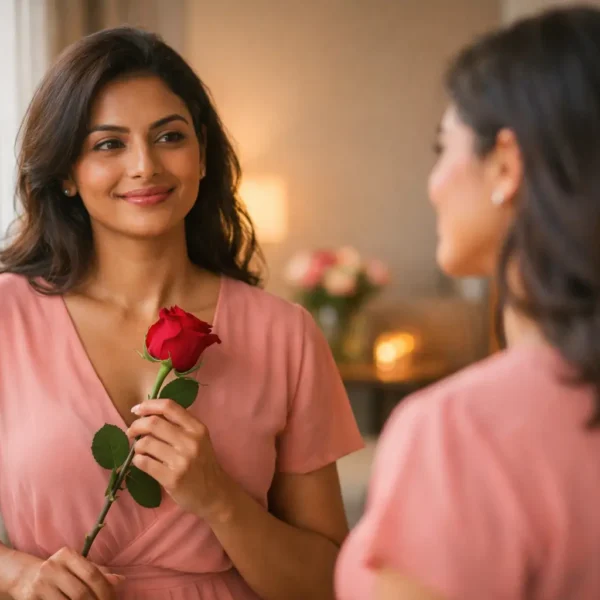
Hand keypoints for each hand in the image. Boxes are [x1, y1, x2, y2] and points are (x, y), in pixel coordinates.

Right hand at [8, 547, 123, 599]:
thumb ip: (98, 573)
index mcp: (67, 555)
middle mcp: (52, 567)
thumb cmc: (60, 572)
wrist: (26, 577)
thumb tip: (120, 580)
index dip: (105, 590)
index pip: (92, 574)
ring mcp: (40, 585)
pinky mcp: (31, 599)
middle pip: (81, 593)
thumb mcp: (78, 566)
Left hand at [127, 399, 232, 520]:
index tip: (137, 409)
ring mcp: (181, 461)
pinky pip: (144, 463)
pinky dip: (137, 461)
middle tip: (131, 432)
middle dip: (136, 426)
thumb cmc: (203, 464)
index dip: (149, 405)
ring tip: (140, 451)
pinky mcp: (172, 478)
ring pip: (145, 443)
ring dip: (137, 446)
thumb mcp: (200, 439)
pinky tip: (142, 462)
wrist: (215, 494)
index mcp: (197, 428)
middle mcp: (190, 441)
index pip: (169, 407)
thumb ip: (180, 425)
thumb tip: (148, 414)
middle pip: (153, 423)